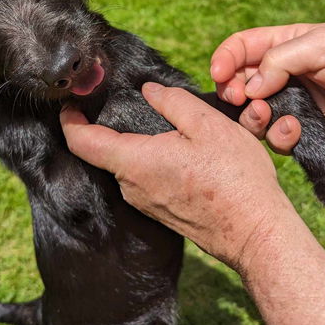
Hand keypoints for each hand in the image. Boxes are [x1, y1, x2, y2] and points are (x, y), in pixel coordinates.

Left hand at [61, 83, 294, 271]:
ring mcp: (144, 203)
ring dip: (138, 145)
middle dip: (112, 127)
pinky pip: (143, 180)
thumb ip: (172, 102)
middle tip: (133, 104)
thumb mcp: (208, 125)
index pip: (83, 142)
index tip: (70, 105)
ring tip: (169, 129)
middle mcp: (131, 186)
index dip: (70, 121)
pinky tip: (180, 155)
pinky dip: (150, 162)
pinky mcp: (159, 211)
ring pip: (127, 165)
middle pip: (106, 152)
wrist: (254, 233)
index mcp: (135, 161)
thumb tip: (149, 91)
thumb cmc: (234, 178)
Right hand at [210, 23, 324, 156]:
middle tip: (237, 98)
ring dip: (251, 115)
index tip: (218, 74)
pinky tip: (296, 130)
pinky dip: (278, 135)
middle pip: (239, 82)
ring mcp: (293, 105)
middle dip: (231, 90)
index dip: (225, 58)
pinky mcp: (304, 133)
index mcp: (288, 45)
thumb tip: (250, 88)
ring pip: (251, 113)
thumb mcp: (323, 45)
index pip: (243, 47)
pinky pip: (275, 137)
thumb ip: (279, 59)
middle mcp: (284, 75)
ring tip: (265, 114)